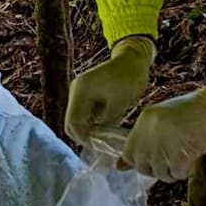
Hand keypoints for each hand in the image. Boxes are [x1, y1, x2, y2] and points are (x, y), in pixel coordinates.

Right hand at [65, 36, 154, 150]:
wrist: (134, 59)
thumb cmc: (129, 77)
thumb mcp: (119, 103)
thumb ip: (106, 122)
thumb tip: (99, 141)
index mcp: (80, 91)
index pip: (72, 123)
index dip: (84, 138)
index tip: (99, 147)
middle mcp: (75, 91)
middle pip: (71, 122)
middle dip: (85, 136)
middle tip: (102, 145)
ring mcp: (79, 92)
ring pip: (78, 119)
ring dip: (89, 130)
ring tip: (105, 138)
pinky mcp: (86, 94)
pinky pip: (85, 113)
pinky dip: (93, 123)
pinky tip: (105, 128)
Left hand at [122, 82, 205, 180]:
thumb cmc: (196, 110)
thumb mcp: (165, 119)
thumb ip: (145, 139)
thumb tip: (119, 166)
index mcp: (145, 120)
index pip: (129, 152)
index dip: (139, 162)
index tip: (150, 164)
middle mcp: (150, 132)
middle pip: (143, 166)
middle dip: (156, 169)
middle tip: (172, 160)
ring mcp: (164, 143)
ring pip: (160, 172)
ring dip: (172, 171)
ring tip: (184, 158)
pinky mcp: (179, 153)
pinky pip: (176, 173)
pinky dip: (184, 171)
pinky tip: (191, 159)